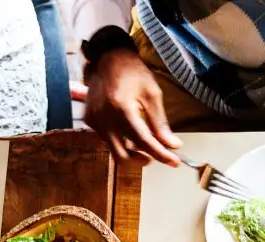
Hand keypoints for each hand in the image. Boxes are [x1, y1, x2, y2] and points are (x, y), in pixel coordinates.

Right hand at [82, 48, 181, 165]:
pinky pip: (107, 139)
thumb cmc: (132, 71)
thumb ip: (160, 123)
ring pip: (115, 149)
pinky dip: (121, 141)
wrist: (108, 57)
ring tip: (147, 142)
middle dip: (143, 159)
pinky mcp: (90, 120)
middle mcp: (104, 117)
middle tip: (157, 155)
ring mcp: (94, 119)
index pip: (143, 142)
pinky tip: (132, 132)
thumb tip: (172, 145)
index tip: (174, 161)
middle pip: (123, 155)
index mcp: (121, 108)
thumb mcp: (152, 94)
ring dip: (133, 151)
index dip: (161, 154)